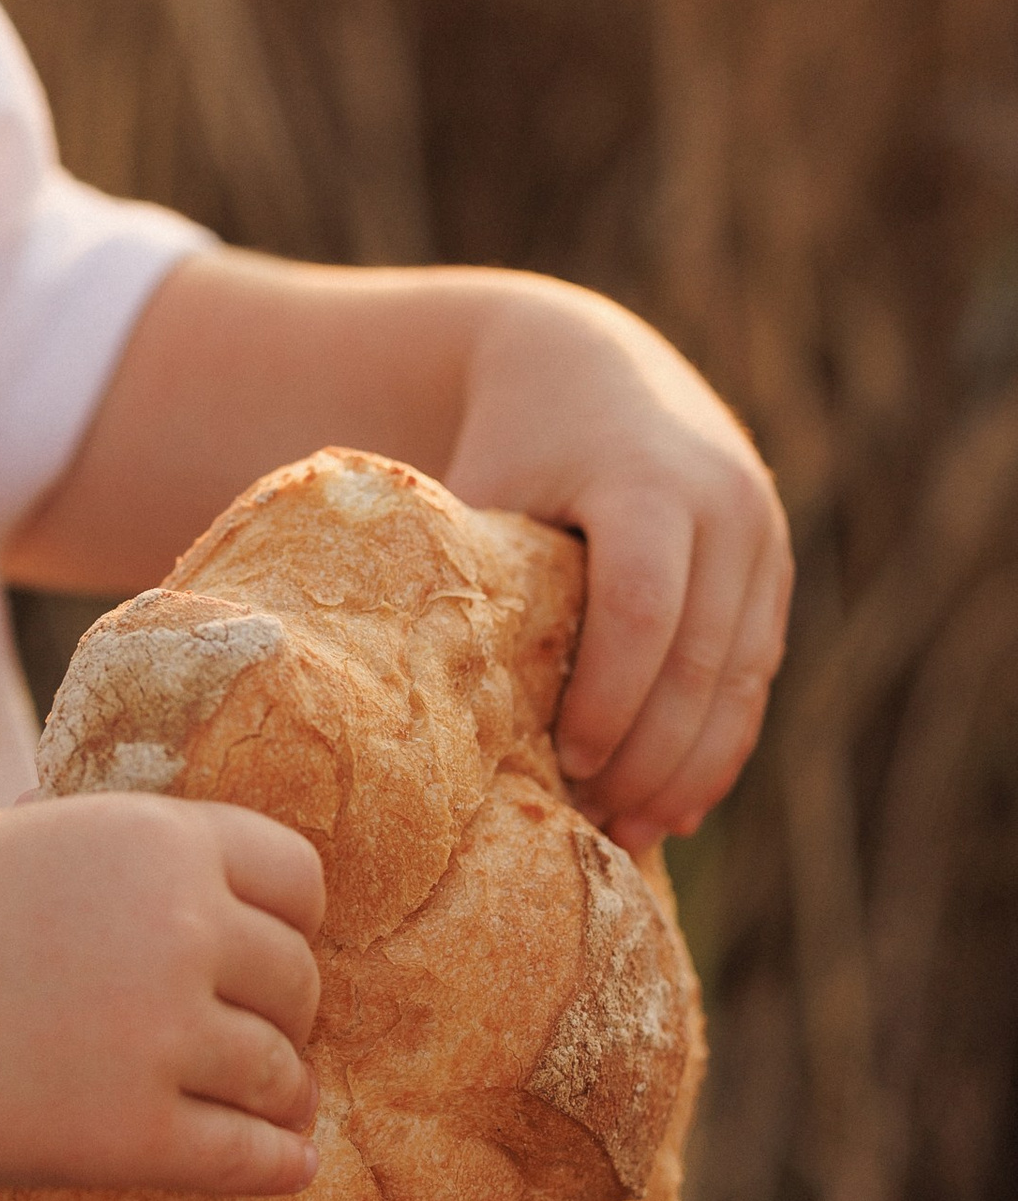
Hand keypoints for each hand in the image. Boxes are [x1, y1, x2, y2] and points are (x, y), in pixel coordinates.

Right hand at [0, 792, 326, 1196]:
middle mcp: (179, 928)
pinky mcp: (132, 1136)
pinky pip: (249, 1159)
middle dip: (281, 1013)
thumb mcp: (31, 838)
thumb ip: (126, 860)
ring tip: (271, 1108)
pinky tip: (283, 1166)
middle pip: (297, 982)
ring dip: (283, 1096)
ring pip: (283, 1076)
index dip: (289, 921)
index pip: (299, 880)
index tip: (266, 952)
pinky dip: (275, 1167)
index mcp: (158, 838)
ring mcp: (161, 1036)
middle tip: (256, 1038)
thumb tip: (202, 882)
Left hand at [445, 277, 790, 854]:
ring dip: (695, 766)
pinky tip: (677, 802)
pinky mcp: (773, 567)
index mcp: (648, 480)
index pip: (642, 611)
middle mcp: (725, 504)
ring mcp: (762, 536)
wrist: (589, 363)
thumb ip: (475, 582)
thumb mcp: (487, 489)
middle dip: (654, 755)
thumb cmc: (512, 438)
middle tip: (601, 825)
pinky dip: (720, 740)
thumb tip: (426, 716)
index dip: (611, 699)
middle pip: (702, 658)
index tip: (569, 765)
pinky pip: (756, 670)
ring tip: (638, 837)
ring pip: (742, 677)